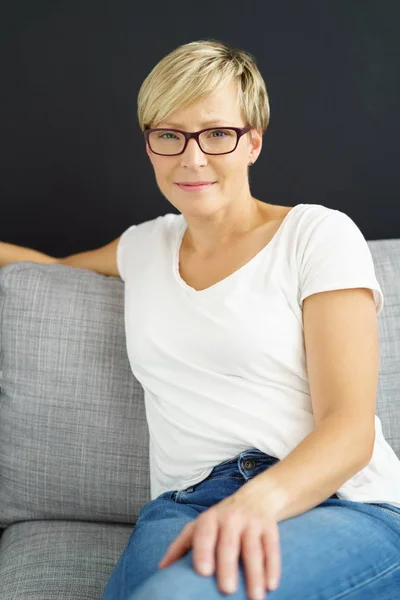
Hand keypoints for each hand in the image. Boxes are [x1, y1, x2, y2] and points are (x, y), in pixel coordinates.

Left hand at [158, 485, 280, 598]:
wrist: (255, 498)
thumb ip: (180, 546)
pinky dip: (272, 567)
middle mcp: (231, 518)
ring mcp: (252, 522)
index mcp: (210, 519)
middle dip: (228, 566)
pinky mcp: (270, 528)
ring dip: (255, 574)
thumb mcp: (199, 526)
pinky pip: (272, 548)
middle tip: (227, 590)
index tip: (203, 572)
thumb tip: (161, 570)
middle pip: (229, 543)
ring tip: (255, 598)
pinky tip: (272, 585)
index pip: (205, 534)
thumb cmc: (220, 520)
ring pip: (254, 549)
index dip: (203, 551)